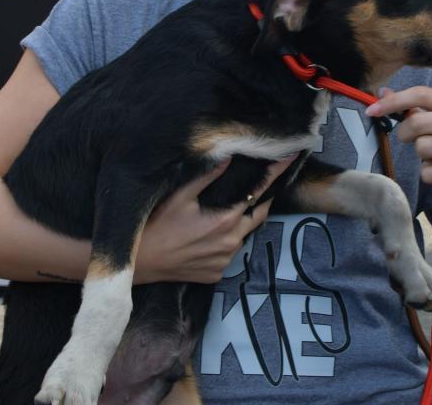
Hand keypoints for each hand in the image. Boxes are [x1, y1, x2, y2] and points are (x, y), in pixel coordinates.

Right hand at [133, 155, 295, 283]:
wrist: (140, 263)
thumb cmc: (156, 225)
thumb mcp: (179, 196)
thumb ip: (207, 176)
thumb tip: (227, 156)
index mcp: (227, 220)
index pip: (260, 192)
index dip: (276, 174)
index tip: (291, 158)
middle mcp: (232, 242)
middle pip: (258, 215)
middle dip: (263, 199)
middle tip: (263, 184)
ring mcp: (225, 261)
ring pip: (242, 236)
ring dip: (240, 222)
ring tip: (228, 209)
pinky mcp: (216, 274)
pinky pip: (228, 254)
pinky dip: (225, 242)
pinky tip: (209, 235)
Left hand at [366, 86, 431, 201]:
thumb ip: (418, 107)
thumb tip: (382, 93)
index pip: (419, 94)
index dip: (392, 102)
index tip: (372, 110)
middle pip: (415, 123)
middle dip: (405, 135)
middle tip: (412, 140)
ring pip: (421, 148)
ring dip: (422, 157)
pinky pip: (428, 172)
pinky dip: (430, 174)